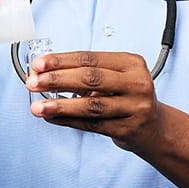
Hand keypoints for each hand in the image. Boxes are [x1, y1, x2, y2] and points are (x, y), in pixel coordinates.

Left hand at [26, 51, 165, 152]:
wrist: (155, 127)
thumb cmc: (127, 96)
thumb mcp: (117, 77)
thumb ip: (87, 73)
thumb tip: (45, 73)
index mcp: (132, 63)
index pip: (90, 58)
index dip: (62, 61)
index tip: (39, 64)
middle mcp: (136, 84)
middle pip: (90, 79)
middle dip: (57, 80)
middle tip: (33, 82)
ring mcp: (134, 108)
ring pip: (90, 106)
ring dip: (59, 106)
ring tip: (38, 107)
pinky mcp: (127, 129)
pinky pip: (91, 125)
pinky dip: (68, 121)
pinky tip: (52, 117)